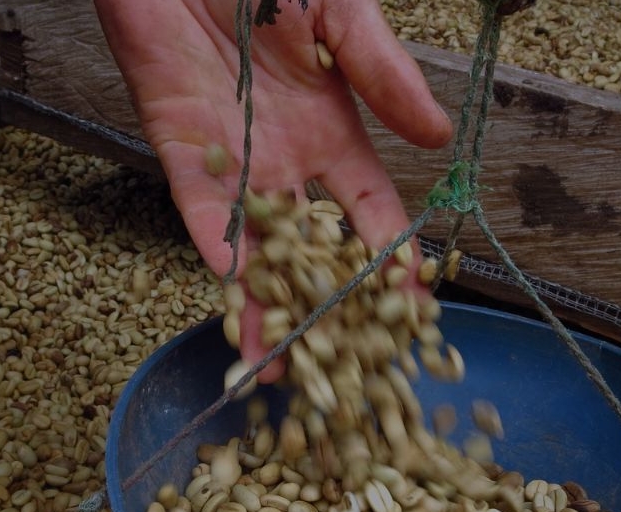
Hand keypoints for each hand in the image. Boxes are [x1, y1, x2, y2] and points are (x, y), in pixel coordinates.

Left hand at [95, 0, 451, 381]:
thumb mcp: (345, 15)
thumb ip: (386, 75)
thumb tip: (440, 135)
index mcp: (332, 134)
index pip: (371, 214)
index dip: (392, 262)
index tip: (414, 313)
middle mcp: (283, 161)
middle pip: (310, 251)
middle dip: (326, 310)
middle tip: (343, 368)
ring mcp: (232, 162)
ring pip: (252, 250)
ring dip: (263, 307)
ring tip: (275, 368)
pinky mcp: (180, 150)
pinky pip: (200, 214)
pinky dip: (217, 252)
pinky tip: (232, 295)